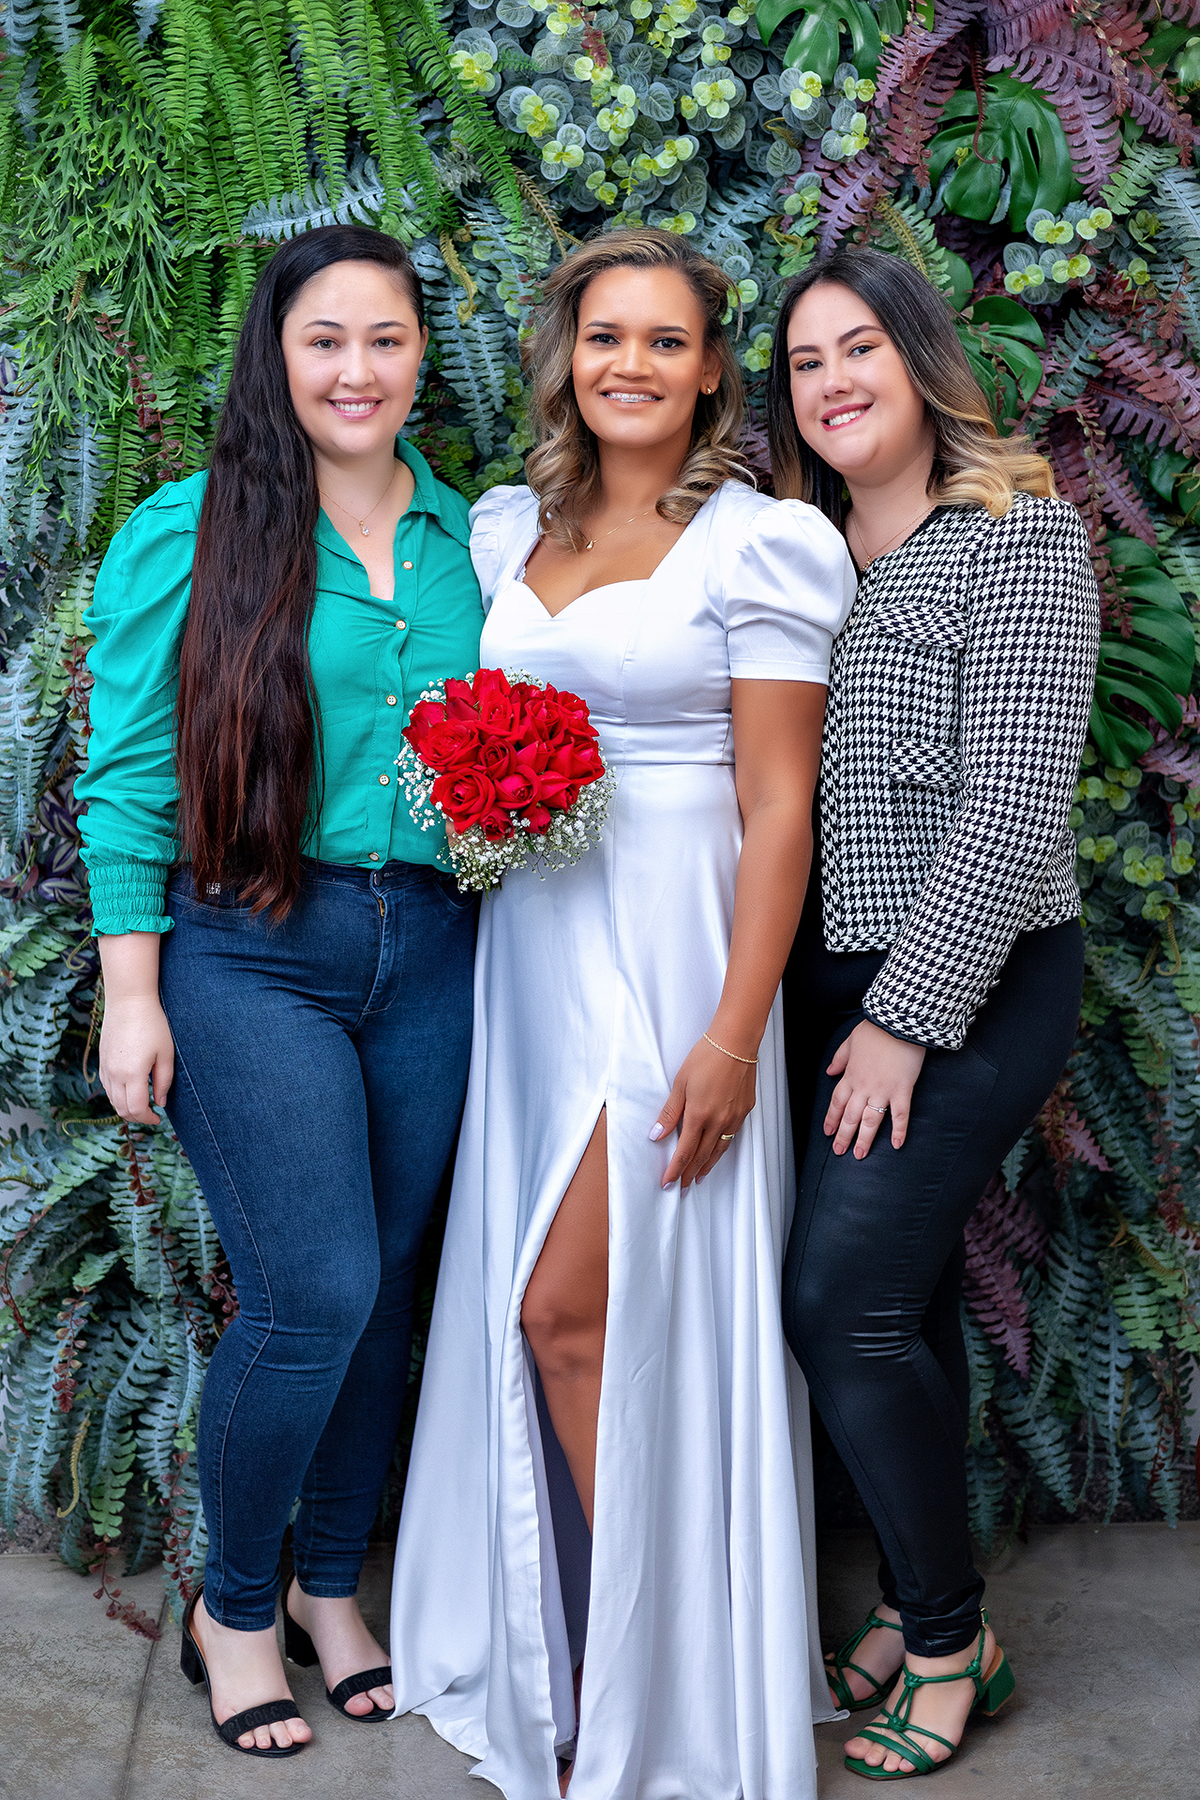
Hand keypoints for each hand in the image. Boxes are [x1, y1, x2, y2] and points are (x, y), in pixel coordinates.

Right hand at [99, 993, 174, 1124]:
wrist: (128, 1001)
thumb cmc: (152, 1024)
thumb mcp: (165, 1053)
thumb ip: (163, 1081)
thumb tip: (161, 1102)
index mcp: (132, 1074)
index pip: (136, 1109)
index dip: (148, 1118)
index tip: (158, 1118)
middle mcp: (115, 1074)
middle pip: (121, 1109)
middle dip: (137, 1117)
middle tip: (151, 1114)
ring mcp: (106, 1067)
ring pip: (112, 1100)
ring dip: (126, 1107)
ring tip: (142, 1104)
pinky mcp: (102, 1060)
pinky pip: (107, 1087)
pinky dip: (117, 1096)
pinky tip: (130, 1091)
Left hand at [652, 1035, 756, 1187]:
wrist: (736, 1043)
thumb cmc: (706, 1057)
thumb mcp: (680, 1084)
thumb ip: (669, 1113)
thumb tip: (657, 1134)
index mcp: (699, 1115)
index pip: (684, 1151)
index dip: (675, 1170)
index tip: (668, 1182)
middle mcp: (719, 1121)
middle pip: (702, 1155)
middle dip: (690, 1173)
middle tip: (682, 1187)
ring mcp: (734, 1117)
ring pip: (719, 1149)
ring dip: (707, 1165)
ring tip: (699, 1176)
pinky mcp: (744, 1110)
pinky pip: (732, 1136)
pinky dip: (722, 1148)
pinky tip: (718, 1151)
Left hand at [825, 1020, 925, 1158]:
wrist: (898, 1023)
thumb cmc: (877, 1029)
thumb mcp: (851, 1040)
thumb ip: (840, 1058)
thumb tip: (830, 1071)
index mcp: (851, 1075)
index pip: (837, 1102)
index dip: (831, 1119)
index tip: (828, 1132)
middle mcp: (864, 1086)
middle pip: (850, 1116)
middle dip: (843, 1136)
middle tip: (839, 1151)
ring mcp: (883, 1090)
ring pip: (870, 1120)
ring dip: (864, 1139)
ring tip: (860, 1154)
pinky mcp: (902, 1090)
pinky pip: (900, 1115)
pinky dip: (899, 1130)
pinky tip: (897, 1144)